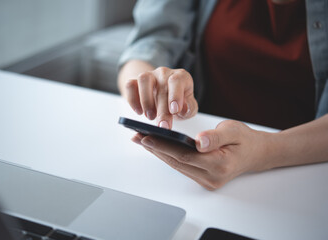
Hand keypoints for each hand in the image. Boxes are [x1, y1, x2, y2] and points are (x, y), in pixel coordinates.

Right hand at [124, 67, 197, 128]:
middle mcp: (165, 73)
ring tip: (150, 117)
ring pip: (144, 79)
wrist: (164, 97)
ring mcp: (149, 75)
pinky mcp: (136, 82)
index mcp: (181, 77)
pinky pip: (130, 85)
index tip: (175, 110)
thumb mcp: (188, 107)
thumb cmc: (178, 102)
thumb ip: (189, 108)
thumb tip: (183, 109)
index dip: (175, 95)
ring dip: (146, 100)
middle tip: (163, 126)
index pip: (177, 81)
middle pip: (162, 86)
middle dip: (162, 109)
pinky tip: (139, 111)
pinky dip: (132, 99)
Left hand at [132, 120, 272, 189]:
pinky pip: (181, 166)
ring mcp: (207, 181)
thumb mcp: (233, 130)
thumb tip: (199, 141)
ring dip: (159, 153)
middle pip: (177, 162)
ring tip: (142, 139)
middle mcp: (212, 177)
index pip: (185, 155)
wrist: (256, 154)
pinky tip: (157, 147)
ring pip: (177, 165)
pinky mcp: (203, 179)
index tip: (146, 137)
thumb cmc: (245, 140)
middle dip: (155, 148)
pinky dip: (168, 156)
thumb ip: (216, 136)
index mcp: (220, 164)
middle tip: (137, 136)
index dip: (164, 146)